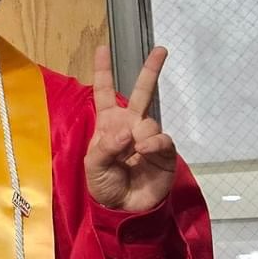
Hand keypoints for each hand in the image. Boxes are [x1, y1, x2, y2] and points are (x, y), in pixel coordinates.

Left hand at [85, 44, 176, 213]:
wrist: (124, 209)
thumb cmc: (104, 185)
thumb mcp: (93, 166)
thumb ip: (105, 147)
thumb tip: (126, 131)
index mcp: (109, 124)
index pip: (105, 93)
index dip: (103, 71)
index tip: (102, 49)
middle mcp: (130, 125)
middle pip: (141, 92)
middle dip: (151, 70)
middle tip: (162, 50)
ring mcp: (148, 137)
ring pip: (149, 120)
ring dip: (139, 134)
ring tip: (132, 154)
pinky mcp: (164, 152)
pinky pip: (161, 139)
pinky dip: (153, 143)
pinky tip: (144, 151)